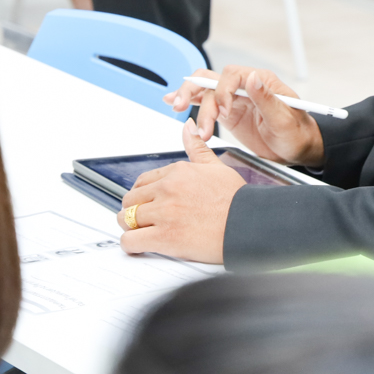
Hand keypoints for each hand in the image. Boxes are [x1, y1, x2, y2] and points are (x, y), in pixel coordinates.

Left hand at [117, 118, 242, 263]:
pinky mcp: (164, 237)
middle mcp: (168, 189)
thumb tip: (188, 127)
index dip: (143, 196)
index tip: (149, 204)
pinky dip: (131, 245)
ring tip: (143, 233)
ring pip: (125, 219)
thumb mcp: (217, 166)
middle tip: (145, 220)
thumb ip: (197, 147)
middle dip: (133, 210)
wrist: (248, 224)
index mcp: (177, 171)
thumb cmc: (236, 200)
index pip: (142, 181)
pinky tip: (141, 246)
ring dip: (131, 228)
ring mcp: (164, 213)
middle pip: (130, 199)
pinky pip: (130, 241)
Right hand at [164, 65, 323, 166]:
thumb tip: (253, 78)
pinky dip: (190, 102)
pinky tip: (174, 103)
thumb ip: (267, 99)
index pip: (232, 75)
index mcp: (261, 81)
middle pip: (212, 78)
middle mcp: (246, 86)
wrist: (297, 149)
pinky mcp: (229, 113)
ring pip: (205, 91)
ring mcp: (235, 99)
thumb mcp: (285, 119)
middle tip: (182, 106)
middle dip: (195, 91)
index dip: (223, 91)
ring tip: (183, 118)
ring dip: (191, 103)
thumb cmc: (297, 133)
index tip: (224, 112)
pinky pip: (206, 103)